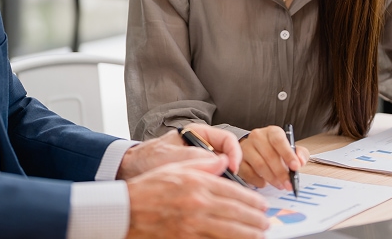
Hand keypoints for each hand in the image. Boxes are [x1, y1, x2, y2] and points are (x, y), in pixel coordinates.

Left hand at [118, 123, 243, 179]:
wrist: (130, 170)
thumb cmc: (147, 157)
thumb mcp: (170, 155)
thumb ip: (194, 156)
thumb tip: (220, 162)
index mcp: (198, 133)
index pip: (227, 139)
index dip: (234, 153)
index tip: (233, 167)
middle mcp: (202, 146)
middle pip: (227, 156)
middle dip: (231, 170)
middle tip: (232, 185)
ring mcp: (199, 162)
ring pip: (221, 170)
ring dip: (223, 180)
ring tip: (222, 191)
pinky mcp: (195, 176)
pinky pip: (212, 180)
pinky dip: (214, 187)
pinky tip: (211, 195)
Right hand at [126, 156, 269, 238]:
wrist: (125, 211)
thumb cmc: (149, 188)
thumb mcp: (176, 168)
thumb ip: (203, 164)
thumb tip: (224, 161)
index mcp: (198, 184)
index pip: (234, 192)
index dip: (252, 201)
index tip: (262, 205)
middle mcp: (198, 205)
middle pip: (237, 213)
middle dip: (256, 220)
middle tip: (266, 223)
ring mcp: (192, 225)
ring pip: (230, 232)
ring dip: (248, 235)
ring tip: (259, 235)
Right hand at [237, 126, 309, 189]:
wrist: (256, 150)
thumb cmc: (275, 150)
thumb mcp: (291, 149)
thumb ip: (300, 153)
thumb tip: (301, 161)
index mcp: (272, 132)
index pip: (279, 140)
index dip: (288, 154)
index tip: (296, 167)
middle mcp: (257, 137)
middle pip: (269, 155)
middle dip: (281, 172)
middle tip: (288, 184)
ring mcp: (246, 147)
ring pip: (259, 165)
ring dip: (271, 178)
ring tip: (279, 185)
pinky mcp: (239, 160)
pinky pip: (249, 173)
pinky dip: (258, 181)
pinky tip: (265, 183)